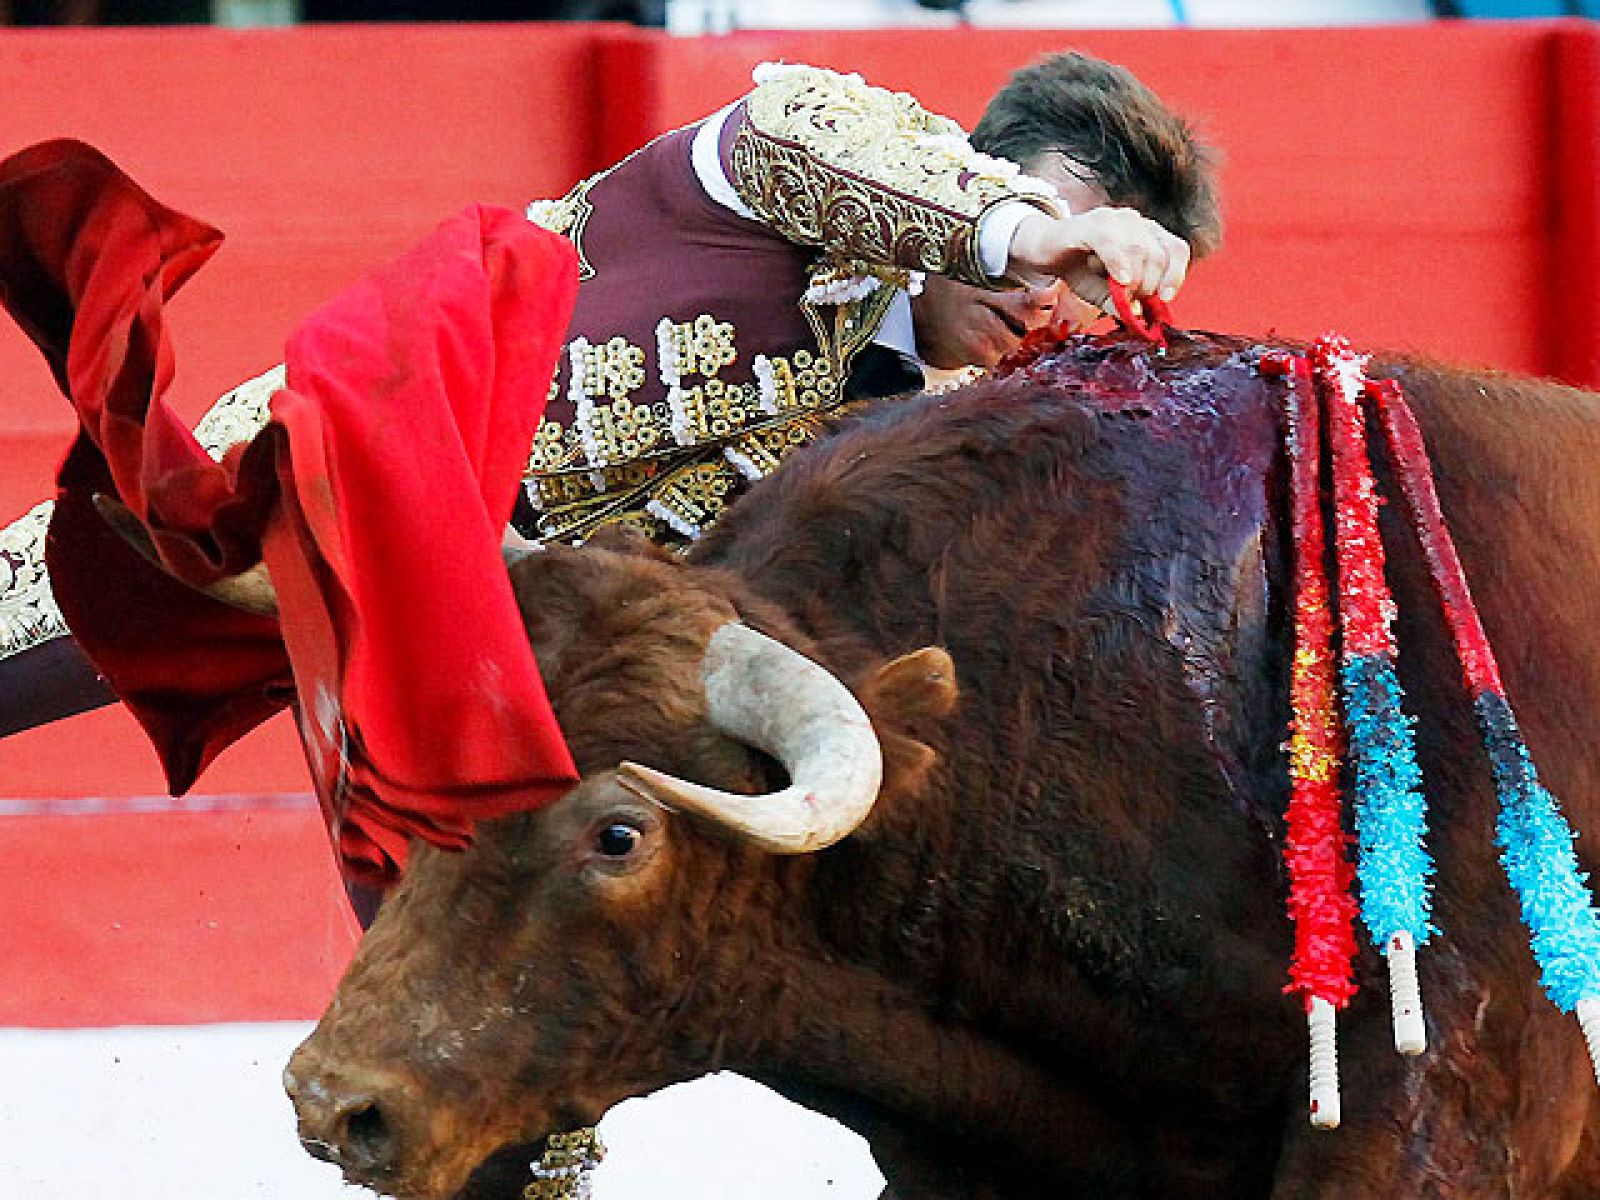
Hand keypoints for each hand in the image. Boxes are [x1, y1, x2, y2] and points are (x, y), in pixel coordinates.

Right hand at [1008, 207, 1190, 314]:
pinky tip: (1119, 279)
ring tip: (1116, 288)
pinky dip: (1119, 264)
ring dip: (1133, 279)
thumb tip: (1139, 316)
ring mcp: (1114, 220)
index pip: (1176, 250)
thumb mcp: (1104, 293)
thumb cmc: (1078, 268)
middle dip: (1148, 285)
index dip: (1176, 275)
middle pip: (1158, 254)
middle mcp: (1135, 223)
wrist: (1043, 251)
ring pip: (1139, 249)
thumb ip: (1123, 304)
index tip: (1165, 299)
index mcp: (1147, 236)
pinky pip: (1112, 243)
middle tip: (1128, 299)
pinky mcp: (1090, 224)